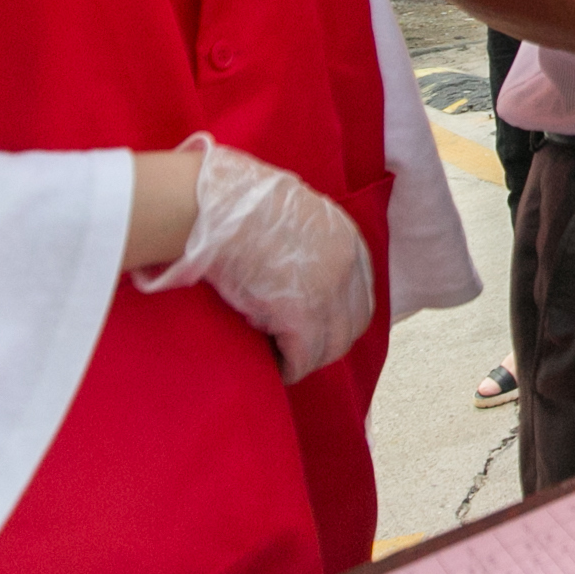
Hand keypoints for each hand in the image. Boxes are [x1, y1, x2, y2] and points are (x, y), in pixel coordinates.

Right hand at [131, 136, 376, 383]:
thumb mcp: (292, 213)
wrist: (214, 206)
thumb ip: (308, 240)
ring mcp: (328, 291)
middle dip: (327, 341)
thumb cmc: (238, 206)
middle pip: (353, 323)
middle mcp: (346, 265)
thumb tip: (297, 270)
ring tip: (282, 359)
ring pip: (332, 345)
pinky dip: (290, 367)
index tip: (317, 330)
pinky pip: (304, 357)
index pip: (360, 293)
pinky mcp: (301, 315)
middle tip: (296, 350)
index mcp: (346, 238)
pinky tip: (273, 366)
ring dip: (308, 357)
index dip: (339, 317)